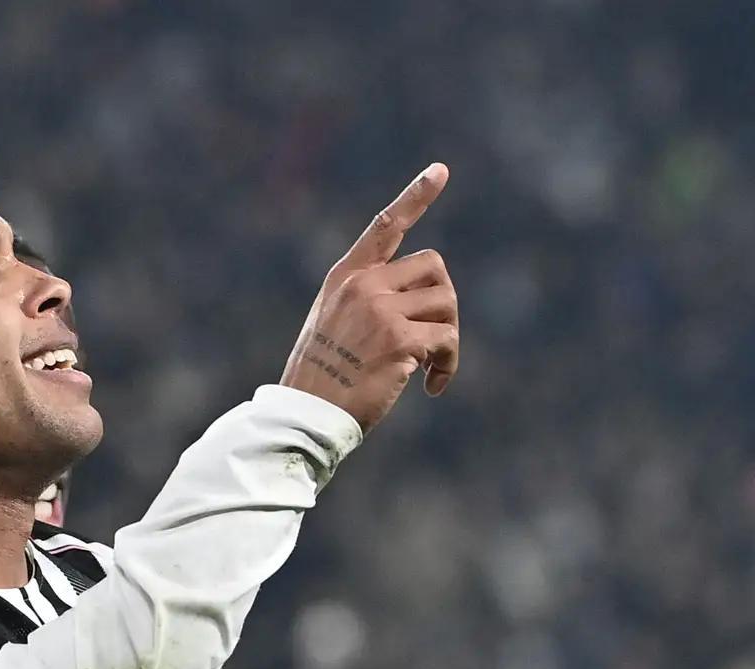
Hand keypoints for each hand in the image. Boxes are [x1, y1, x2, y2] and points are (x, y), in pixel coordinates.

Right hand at [281, 163, 460, 429]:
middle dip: (443, 302)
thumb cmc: (320, 378)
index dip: (415, 196)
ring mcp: (380, 309)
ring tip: (431, 367)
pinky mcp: (399, 339)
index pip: (385, 226)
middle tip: (435, 339)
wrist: (306, 413)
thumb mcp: (333, 324)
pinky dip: (448, 365)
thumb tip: (425, 298)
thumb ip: (368, 300)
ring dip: (448, 338)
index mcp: (345, 277)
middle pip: (435, 267)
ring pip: (446, 303)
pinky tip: (432, 386)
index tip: (440, 170)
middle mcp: (363, 285)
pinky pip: (447, 339)